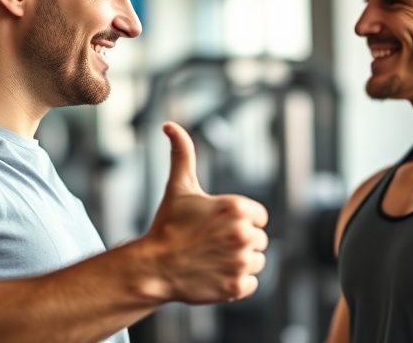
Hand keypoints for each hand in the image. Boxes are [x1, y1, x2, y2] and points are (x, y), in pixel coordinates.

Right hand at [145, 121, 268, 303]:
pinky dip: (236, 282)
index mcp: (237, 208)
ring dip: (239, 262)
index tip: (218, 226)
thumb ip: (183, 153)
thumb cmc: (168, 225)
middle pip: (258, 239)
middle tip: (211, 244)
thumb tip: (170, 125)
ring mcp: (240, 263)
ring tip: (213, 259)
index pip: (259, 217)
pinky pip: (251, 283)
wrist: (153, 266)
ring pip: (257, 262)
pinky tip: (215, 274)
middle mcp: (243, 235)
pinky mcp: (236, 287)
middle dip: (239, 242)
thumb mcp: (179, 187)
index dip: (240, 221)